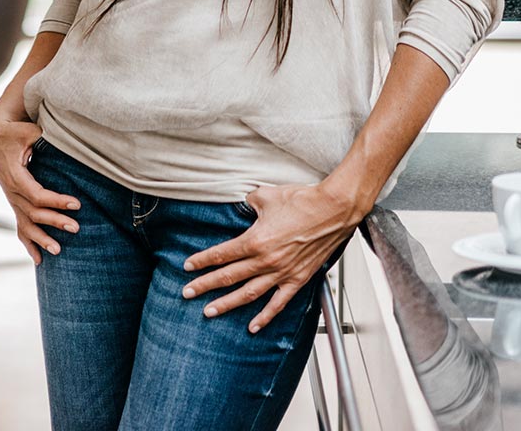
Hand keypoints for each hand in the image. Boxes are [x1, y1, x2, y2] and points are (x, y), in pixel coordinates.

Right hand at [0, 108, 82, 265]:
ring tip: (58, 251)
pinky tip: (39, 260)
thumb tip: (57, 137)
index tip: (76, 204)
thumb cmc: (12, 133)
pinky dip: (28, 244)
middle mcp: (11, 192)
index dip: (56, 201)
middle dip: (55, 221)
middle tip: (75, 228)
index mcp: (15, 176)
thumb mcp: (25, 131)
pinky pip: (19, 227)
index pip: (36, 195)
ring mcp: (12, 200)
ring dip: (41, 238)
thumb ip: (40, 136)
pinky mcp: (14, 203)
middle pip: (33, 213)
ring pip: (25, 224)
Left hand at [179, 183, 362, 332]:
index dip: (202, 261)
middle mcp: (266, 260)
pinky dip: (265, 316)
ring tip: (209, 312)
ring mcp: (282, 273)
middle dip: (205, 285)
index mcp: (255, 240)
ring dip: (227, 304)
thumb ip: (248, 202)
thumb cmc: (302, 200)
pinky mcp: (298, 279)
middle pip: (229, 276)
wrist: (333, 210)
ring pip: (248, 294)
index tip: (188, 267)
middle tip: (187, 293)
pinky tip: (252, 326)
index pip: (222, 254)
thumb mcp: (266, 195)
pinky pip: (278, 303)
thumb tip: (242, 205)